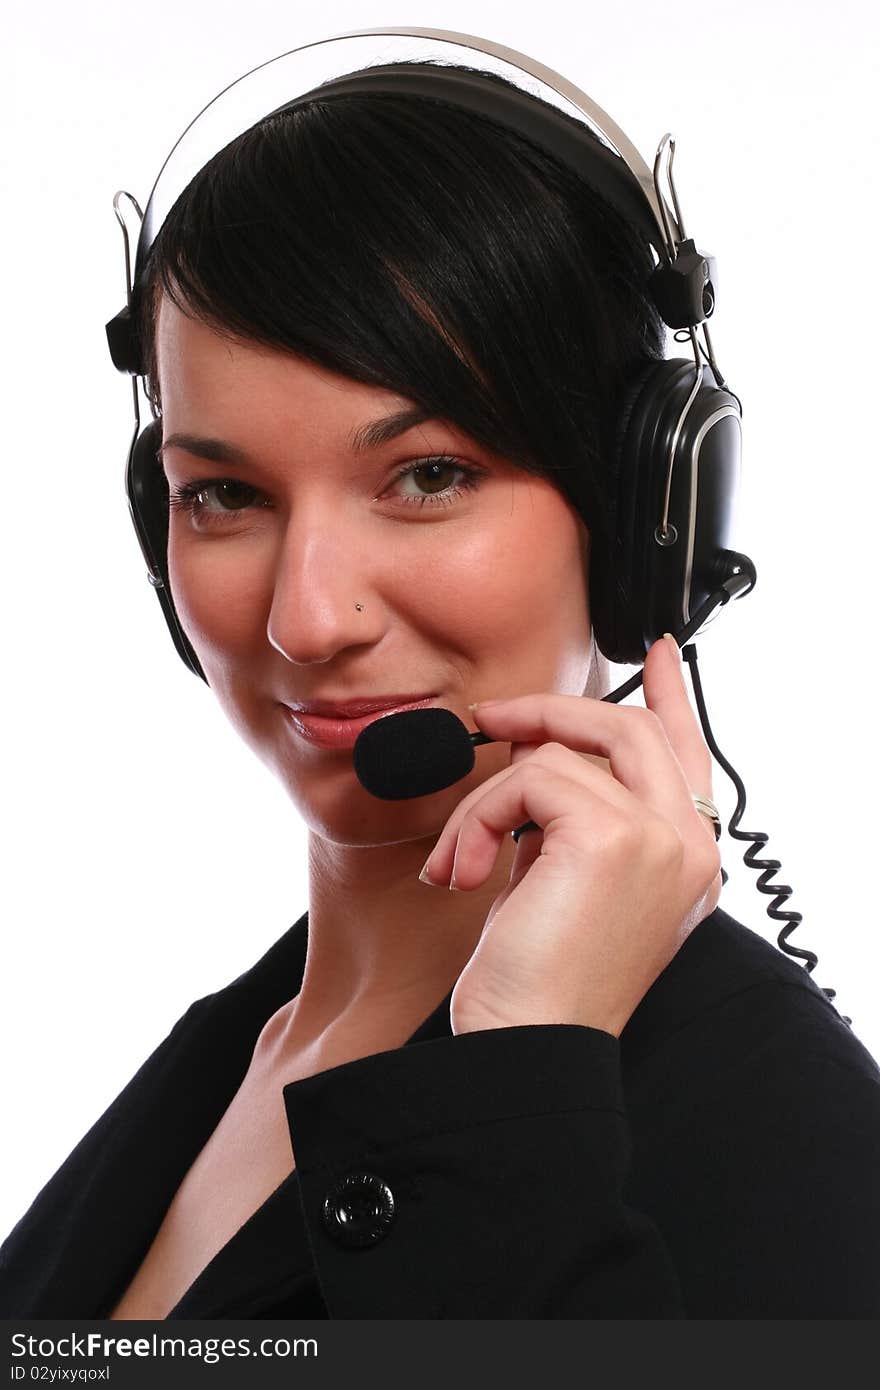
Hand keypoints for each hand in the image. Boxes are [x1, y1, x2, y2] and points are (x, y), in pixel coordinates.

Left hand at [419, 634, 722, 1037]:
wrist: (530, 1050)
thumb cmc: (539, 985)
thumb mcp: (565, 885)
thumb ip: (574, 818)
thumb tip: (537, 751)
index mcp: (686, 861)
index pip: (688, 756)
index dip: (671, 699)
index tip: (661, 653)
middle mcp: (689, 847)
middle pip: (630, 730)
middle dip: (552, 712)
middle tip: (496, 717)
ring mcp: (660, 839)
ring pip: (562, 752)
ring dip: (487, 800)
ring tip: (461, 859)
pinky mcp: (614, 837)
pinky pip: (529, 779)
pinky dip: (479, 818)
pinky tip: (465, 870)